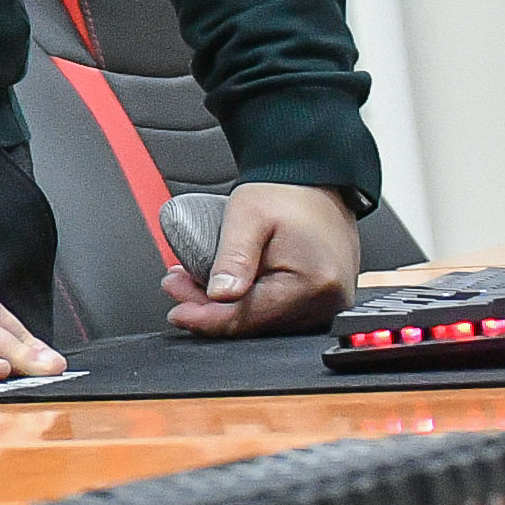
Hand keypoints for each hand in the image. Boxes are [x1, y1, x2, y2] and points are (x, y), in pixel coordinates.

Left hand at [164, 181, 361, 335]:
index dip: (206, 319)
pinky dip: (247, 302)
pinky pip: (278, 312)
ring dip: (226, 306)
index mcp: (312, 284)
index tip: (177, 313)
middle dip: (210, 310)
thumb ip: (233, 257)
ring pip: (264, 321)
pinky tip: (224, 286)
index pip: (249, 317)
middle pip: (255, 323)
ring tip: (193, 281)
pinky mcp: (323, 300)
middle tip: (176, 285)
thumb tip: (221, 294)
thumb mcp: (247, 217)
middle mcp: (327, 302)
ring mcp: (328, 304)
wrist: (314, 180)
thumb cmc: (284, 192)